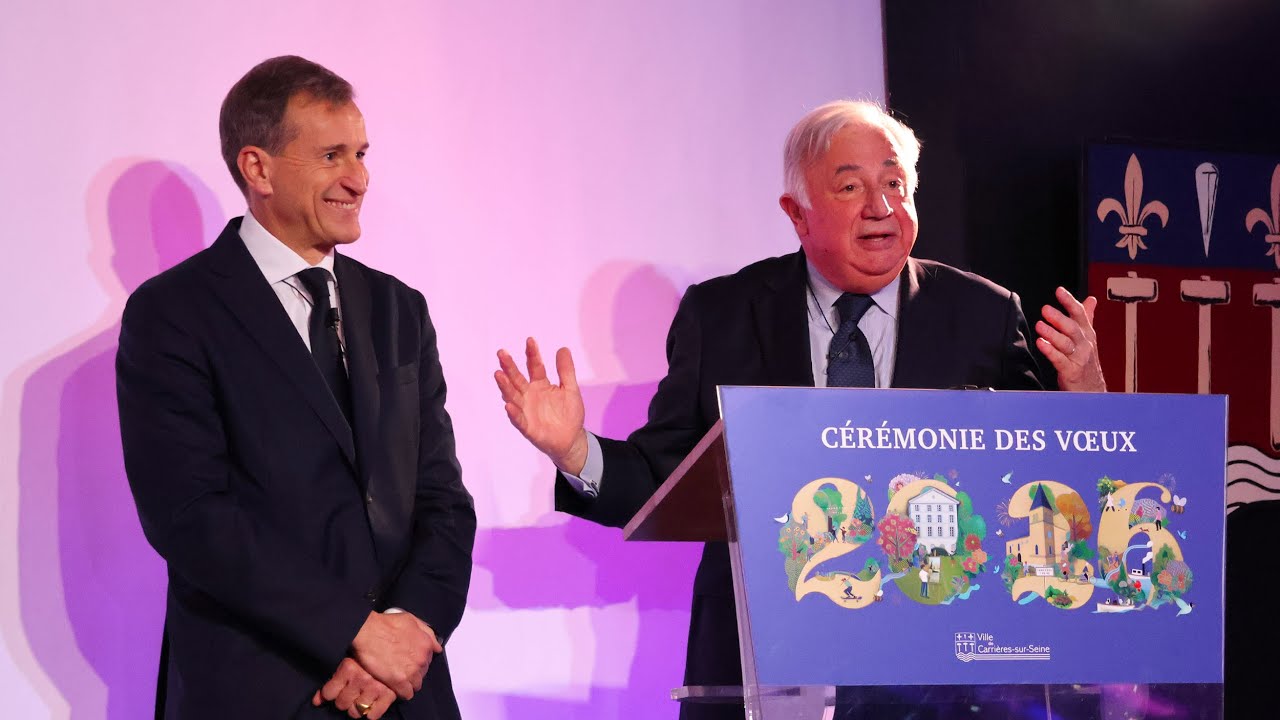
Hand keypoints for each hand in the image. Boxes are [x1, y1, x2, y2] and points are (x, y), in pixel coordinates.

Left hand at [312, 658, 395, 718]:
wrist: (397, 641)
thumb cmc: (370, 650)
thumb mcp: (349, 659)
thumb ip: (332, 681)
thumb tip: (316, 701)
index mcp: (349, 667)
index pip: (328, 693)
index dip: (331, 692)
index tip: (337, 688)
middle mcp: (361, 678)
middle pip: (341, 704)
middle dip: (345, 700)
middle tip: (351, 692)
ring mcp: (375, 688)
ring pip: (356, 712)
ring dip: (357, 707)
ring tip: (362, 697)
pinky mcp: (389, 695)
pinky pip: (373, 715)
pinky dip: (372, 712)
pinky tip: (373, 703)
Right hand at [350, 611, 441, 699]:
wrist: (367, 632)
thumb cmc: (386, 624)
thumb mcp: (411, 620)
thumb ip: (426, 632)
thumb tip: (437, 646)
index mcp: (426, 645)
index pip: (428, 661)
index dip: (417, 662)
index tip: (408, 662)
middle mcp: (422, 659)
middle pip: (422, 674)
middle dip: (413, 673)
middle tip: (400, 669)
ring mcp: (412, 672)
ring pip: (416, 685)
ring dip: (408, 683)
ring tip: (396, 678)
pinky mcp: (399, 682)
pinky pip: (407, 694)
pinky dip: (401, 692)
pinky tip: (394, 686)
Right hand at [495, 337, 588, 474]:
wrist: (572, 439)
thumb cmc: (569, 413)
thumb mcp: (570, 389)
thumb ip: (566, 371)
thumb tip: (563, 348)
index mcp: (540, 384)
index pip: (534, 366)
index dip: (532, 354)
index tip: (530, 340)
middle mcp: (529, 395)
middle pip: (517, 378)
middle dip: (509, 366)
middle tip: (502, 353)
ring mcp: (526, 410)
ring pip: (513, 396)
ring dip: (505, 386)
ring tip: (498, 374)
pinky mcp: (527, 427)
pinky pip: (518, 419)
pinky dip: (513, 413)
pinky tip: (508, 405)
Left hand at [1035, 286, 1106, 391]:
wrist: (1092, 389)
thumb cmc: (1087, 362)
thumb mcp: (1088, 338)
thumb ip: (1087, 318)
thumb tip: (1091, 299)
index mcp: (1087, 333)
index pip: (1080, 314)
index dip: (1069, 301)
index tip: (1059, 291)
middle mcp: (1085, 344)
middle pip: (1072, 328)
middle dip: (1059, 318)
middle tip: (1045, 309)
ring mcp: (1079, 358)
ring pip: (1066, 343)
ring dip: (1052, 333)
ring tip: (1040, 325)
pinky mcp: (1072, 371)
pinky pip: (1060, 360)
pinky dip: (1050, 351)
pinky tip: (1041, 344)